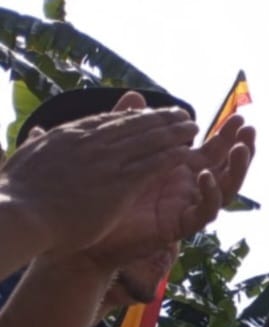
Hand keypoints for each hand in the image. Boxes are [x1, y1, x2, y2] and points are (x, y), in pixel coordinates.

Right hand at [0, 98, 197, 261]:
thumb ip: (37, 143)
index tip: (147, 113)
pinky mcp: (119, 184)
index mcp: (67, 136)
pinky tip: (188, 152)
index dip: (132, 116)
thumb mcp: (25, 157)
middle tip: (180, 114)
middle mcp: (90, 142)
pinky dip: (172, 156)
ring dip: (173, 132)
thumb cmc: (16, 194)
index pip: (106, 121)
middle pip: (133, 124)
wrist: (18, 214)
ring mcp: (106, 161)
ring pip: (148, 140)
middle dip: (160, 118)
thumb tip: (36, 131)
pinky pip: (153, 165)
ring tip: (192, 127)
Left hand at [84, 98, 254, 269]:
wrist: (85, 228)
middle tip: (248, 128)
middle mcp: (189, 189)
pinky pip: (204, 212)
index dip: (227, 134)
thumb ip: (130, 126)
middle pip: (226, 169)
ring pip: (224, 190)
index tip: (238, 114)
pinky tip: (206, 175)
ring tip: (240, 149)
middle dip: (240, 148)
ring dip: (235, 170)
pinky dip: (210, 194)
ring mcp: (187, 207)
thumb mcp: (118, 152)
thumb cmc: (101, 192)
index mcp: (180, 170)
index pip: (213, 151)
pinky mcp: (181, 226)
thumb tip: (136, 96)